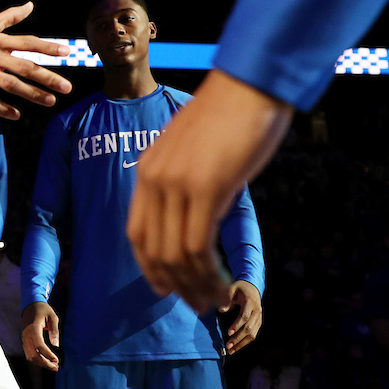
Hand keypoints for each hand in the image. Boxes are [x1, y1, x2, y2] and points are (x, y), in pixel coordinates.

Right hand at [0, 4, 71, 118]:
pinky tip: (17, 115)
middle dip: (47, 77)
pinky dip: (3, 108)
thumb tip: (31, 5)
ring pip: (10, 84)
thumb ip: (10, 17)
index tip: (67, 52)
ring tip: (50, 101)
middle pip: (24, 66)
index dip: (47, 47)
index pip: (27, 42)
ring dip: (31, 94)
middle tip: (67, 88)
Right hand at [21, 302, 60, 370]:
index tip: (57, 360)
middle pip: (33, 355)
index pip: (40, 346)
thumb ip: (54, 331)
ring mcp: (24, 339)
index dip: (48, 355)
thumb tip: (56, 345)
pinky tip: (46, 361)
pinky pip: (29, 354)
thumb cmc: (43, 310)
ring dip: (41, 363)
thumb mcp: (52, 317)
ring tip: (53, 366)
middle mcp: (26, 335)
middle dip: (45, 363)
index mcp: (33, 329)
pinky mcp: (24, 341)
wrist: (30, 305)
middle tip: (56, 367)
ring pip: (30, 356)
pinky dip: (37, 360)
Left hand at [127, 70, 291, 311]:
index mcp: (148, 171)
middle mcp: (154, 179)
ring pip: (176, 255)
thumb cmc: (233, 115)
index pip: (136, 232)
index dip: (149, 267)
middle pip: (153, 250)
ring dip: (196, 286)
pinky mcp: (204, 188)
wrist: (251, 82)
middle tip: (199, 305)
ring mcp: (176, 184)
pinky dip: (208, 273)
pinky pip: (197, 245)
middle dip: (176, 285)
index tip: (166, 289)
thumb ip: (189, 183)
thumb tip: (200, 217)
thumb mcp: (197, 153)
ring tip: (216, 302)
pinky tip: (224, 285)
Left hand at [220, 280, 262, 353]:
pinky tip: (237, 347)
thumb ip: (227, 298)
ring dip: (242, 343)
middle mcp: (257, 311)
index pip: (245, 316)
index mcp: (250, 302)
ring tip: (231, 350)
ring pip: (253, 333)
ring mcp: (259, 317)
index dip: (237, 325)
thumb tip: (221, 310)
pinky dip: (246, 342)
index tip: (228, 332)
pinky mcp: (259, 322)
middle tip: (228, 346)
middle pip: (249, 328)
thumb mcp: (232, 288)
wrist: (252, 287)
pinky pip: (254, 334)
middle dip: (238, 338)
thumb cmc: (239, 288)